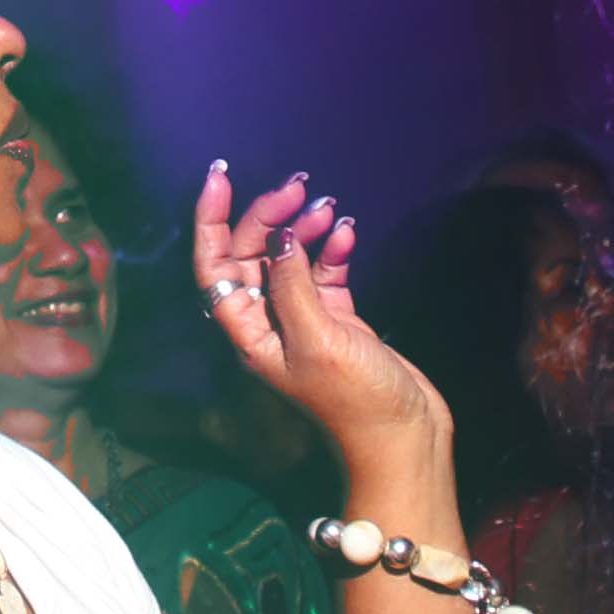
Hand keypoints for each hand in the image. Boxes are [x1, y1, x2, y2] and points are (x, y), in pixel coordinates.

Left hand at [193, 163, 450, 480]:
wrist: (404, 437)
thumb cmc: (355, 400)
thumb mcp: (317, 339)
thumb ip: (293, 285)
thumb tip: (281, 236)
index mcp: (249, 331)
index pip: (214, 266)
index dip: (210, 219)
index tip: (221, 176)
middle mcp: (270, 322)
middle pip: (253, 255)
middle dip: (269, 215)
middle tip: (299, 187)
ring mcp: (305, 319)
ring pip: (291, 258)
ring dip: (305, 228)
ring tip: (329, 206)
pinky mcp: (338, 320)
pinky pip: (326, 272)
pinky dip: (334, 249)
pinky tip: (347, 233)